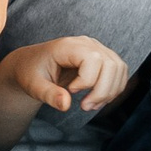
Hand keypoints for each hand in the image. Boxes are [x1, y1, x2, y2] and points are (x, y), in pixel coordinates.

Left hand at [3, 36, 130, 114]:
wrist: (32, 66)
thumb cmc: (31, 73)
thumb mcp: (33, 86)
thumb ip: (48, 94)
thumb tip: (66, 105)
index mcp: (68, 46)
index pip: (93, 59)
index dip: (87, 80)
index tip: (70, 91)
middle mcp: (86, 43)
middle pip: (111, 65)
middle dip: (102, 91)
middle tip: (84, 107)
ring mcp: (97, 48)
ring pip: (119, 69)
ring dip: (110, 92)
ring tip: (90, 104)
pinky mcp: (104, 58)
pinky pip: (120, 72)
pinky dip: (113, 89)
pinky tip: (97, 99)